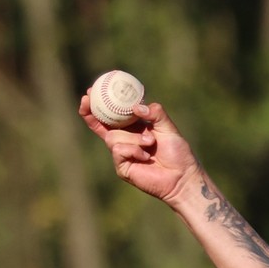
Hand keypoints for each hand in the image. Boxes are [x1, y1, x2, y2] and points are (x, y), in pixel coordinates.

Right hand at [79, 96, 199, 206]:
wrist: (182, 177)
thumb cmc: (178, 153)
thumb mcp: (168, 127)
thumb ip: (156, 113)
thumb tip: (136, 107)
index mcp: (134, 128)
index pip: (113, 115)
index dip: (100, 104)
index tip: (90, 90)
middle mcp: (125, 140)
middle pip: (101, 125)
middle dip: (91, 112)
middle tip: (86, 99)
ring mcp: (122, 154)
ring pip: (113, 137)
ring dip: (133, 138)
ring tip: (150, 143)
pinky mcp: (122, 167)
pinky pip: (118, 150)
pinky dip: (133, 150)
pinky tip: (145, 156)